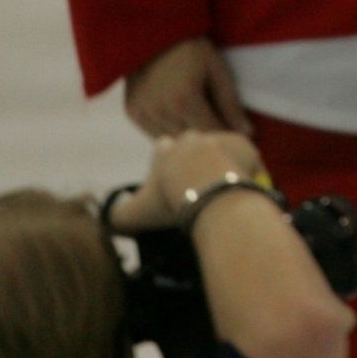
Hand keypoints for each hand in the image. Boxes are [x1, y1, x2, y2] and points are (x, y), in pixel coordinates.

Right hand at [107, 129, 269, 232]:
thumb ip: (117, 216)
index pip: (162, 148)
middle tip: (197, 185)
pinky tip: (241, 185)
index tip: (171, 183)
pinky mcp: (245, 144)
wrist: (210, 193)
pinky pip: (246, 155)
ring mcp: (219, 139)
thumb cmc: (169, 202)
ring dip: (219, 163)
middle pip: (192, 145)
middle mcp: (192, 138)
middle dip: (193, 160)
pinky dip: (244, 168)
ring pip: (219, 149)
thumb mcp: (134, 215)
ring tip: (220, 187)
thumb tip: (110, 219)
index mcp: (165, 148)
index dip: (165, 164)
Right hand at [125, 37, 250, 136]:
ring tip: (201, 127)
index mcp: (185, 101)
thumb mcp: (217, 71)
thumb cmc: (192, 49)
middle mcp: (161, 112)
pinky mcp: (132, 112)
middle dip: (209, 140)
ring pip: (171, 141)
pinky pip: (154, 133)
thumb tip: (247, 133)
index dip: (226, 138)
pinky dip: (170, 133)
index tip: (238, 139)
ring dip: (187, 139)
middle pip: (191, 141)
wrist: (153, 32)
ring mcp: (143, 113)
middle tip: (221, 132)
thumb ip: (230, 104)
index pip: (211, 134)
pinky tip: (181, 122)